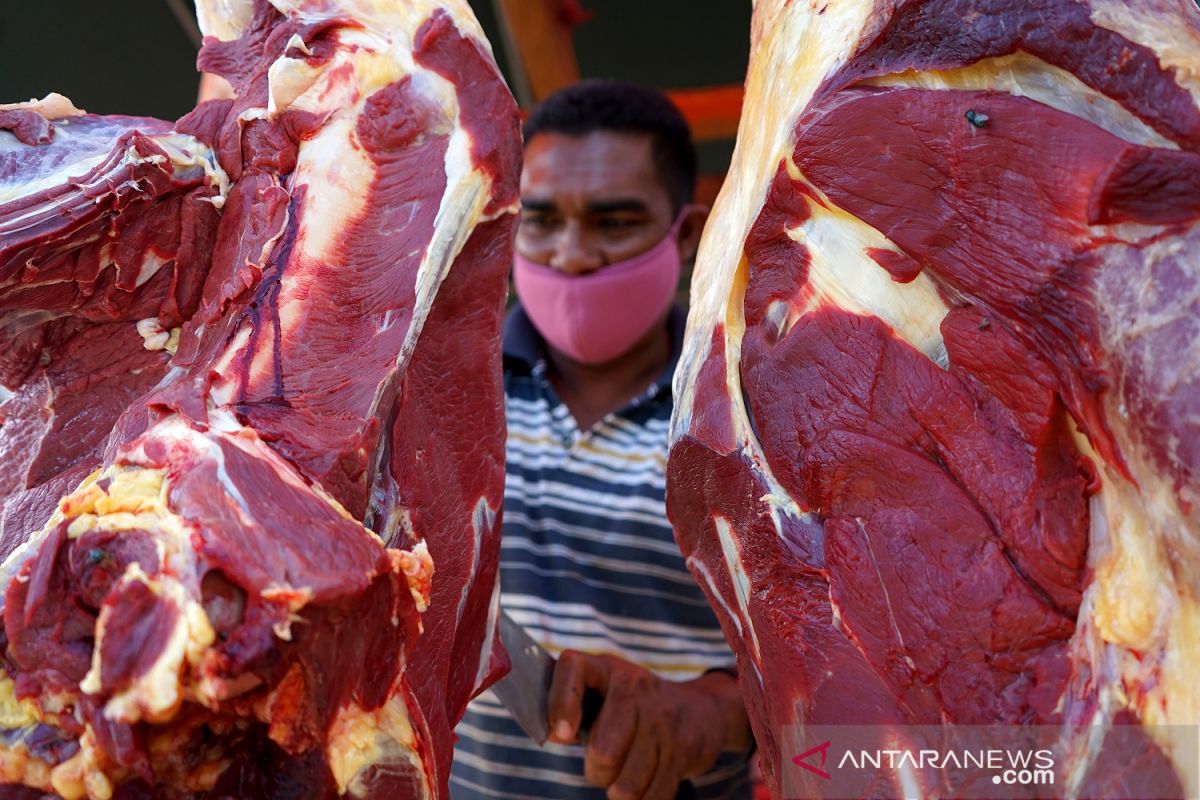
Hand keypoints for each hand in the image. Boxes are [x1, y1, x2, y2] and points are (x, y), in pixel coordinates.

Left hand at [547, 651, 750, 799]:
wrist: (701, 708)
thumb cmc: (637, 706)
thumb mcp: (606, 692)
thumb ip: (575, 710)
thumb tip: (553, 735)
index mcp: (607, 669)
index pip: (573, 670)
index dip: (562, 704)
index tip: (560, 734)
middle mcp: (636, 687)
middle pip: (603, 752)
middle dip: (596, 772)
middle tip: (602, 767)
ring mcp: (663, 718)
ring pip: (626, 784)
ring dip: (618, 792)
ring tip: (623, 778)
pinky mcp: (684, 748)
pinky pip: (653, 796)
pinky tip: (644, 787)